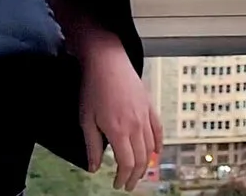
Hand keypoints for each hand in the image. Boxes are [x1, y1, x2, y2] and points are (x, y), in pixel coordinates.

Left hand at [80, 53, 160, 191]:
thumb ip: (92, 146)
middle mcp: (135, 125)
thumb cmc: (94, 87)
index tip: (118, 184)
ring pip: (151, 148)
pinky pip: (158, 131)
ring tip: (139, 172)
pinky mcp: (149, 108)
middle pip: (141, 159)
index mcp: (118, 130)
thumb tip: (93, 167)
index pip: (127, 163)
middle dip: (135, 175)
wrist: (107, 62)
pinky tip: (156, 152)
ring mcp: (145, 116)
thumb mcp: (86, 119)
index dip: (123, 178)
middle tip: (128, 184)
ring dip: (146, 163)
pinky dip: (158, 144)